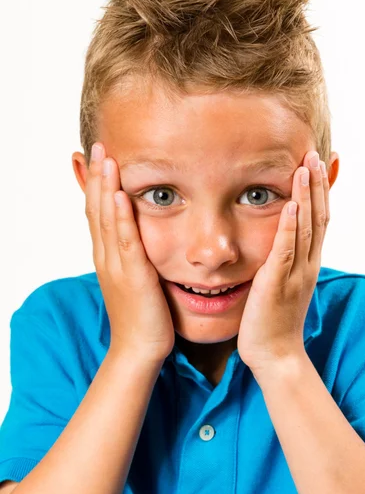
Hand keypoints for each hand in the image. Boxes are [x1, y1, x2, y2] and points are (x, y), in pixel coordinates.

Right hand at [85, 143, 175, 366]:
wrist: (138, 348)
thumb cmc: (141, 315)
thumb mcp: (133, 278)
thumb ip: (133, 256)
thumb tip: (136, 239)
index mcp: (107, 256)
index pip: (96, 213)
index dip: (94, 184)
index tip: (96, 157)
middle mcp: (106, 257)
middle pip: (96, 209)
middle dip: (96, 176)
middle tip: (96, 146)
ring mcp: (116, 265)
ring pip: (105, 220)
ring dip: (104, 187)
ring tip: (104, 158)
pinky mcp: (132, 276)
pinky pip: (124, 242)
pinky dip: (118, 218)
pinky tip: (117, 196)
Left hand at [237, 151, 329, 377]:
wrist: (275, 353)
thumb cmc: (274, 320)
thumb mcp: (283, 284)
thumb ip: (283, 260)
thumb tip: (279, 240)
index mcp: (307, 263)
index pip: (318, 220)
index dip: (320, 192)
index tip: (319, 165)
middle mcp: (307, 264)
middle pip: (318, 217)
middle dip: (317, 185)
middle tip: (315, 155)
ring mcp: (295, 273)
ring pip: (305, 228)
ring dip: (306, 196)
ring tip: (305, 167)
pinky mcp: (277, 283)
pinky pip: (286, 251)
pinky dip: (289, 227)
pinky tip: (291, 205)